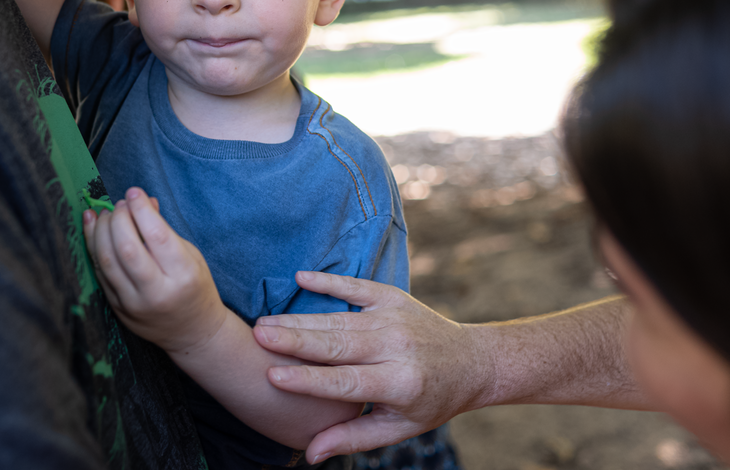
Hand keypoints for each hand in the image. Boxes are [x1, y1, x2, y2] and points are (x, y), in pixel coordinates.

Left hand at [83, 187, 227, 353]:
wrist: (191, 332)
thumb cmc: (194, 287)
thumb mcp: (191, 256)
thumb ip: (165, 230)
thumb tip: (143, 201)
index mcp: (183, 275)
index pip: (157, 236)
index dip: (141, 210)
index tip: (134, 192)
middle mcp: (157, 292)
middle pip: (128, 249)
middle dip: (119, 219)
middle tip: (121, 204)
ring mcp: (134, 303)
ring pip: (108, 261)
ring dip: (101, 231)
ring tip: (105, 213)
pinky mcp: (118, 308)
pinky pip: (100, 273)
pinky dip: (93, 246)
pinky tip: (92, 226)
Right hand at [252, 271, 488, 460]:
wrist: (472, 361)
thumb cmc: (430, 401)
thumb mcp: (398, 427)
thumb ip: (353, 437)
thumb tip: (311, 454)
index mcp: (400, 384)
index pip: (345, 383)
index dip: (308, 380)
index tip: (273, 375)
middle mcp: (397, 348)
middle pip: (337, 344)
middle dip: (295, 340)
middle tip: (257, 335)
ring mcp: (395, 318)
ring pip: (339, 319)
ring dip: (299, 319)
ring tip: (264, 321)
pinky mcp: (394, 296)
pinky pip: (356, 286)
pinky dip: (328, 282)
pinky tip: (300, 277)